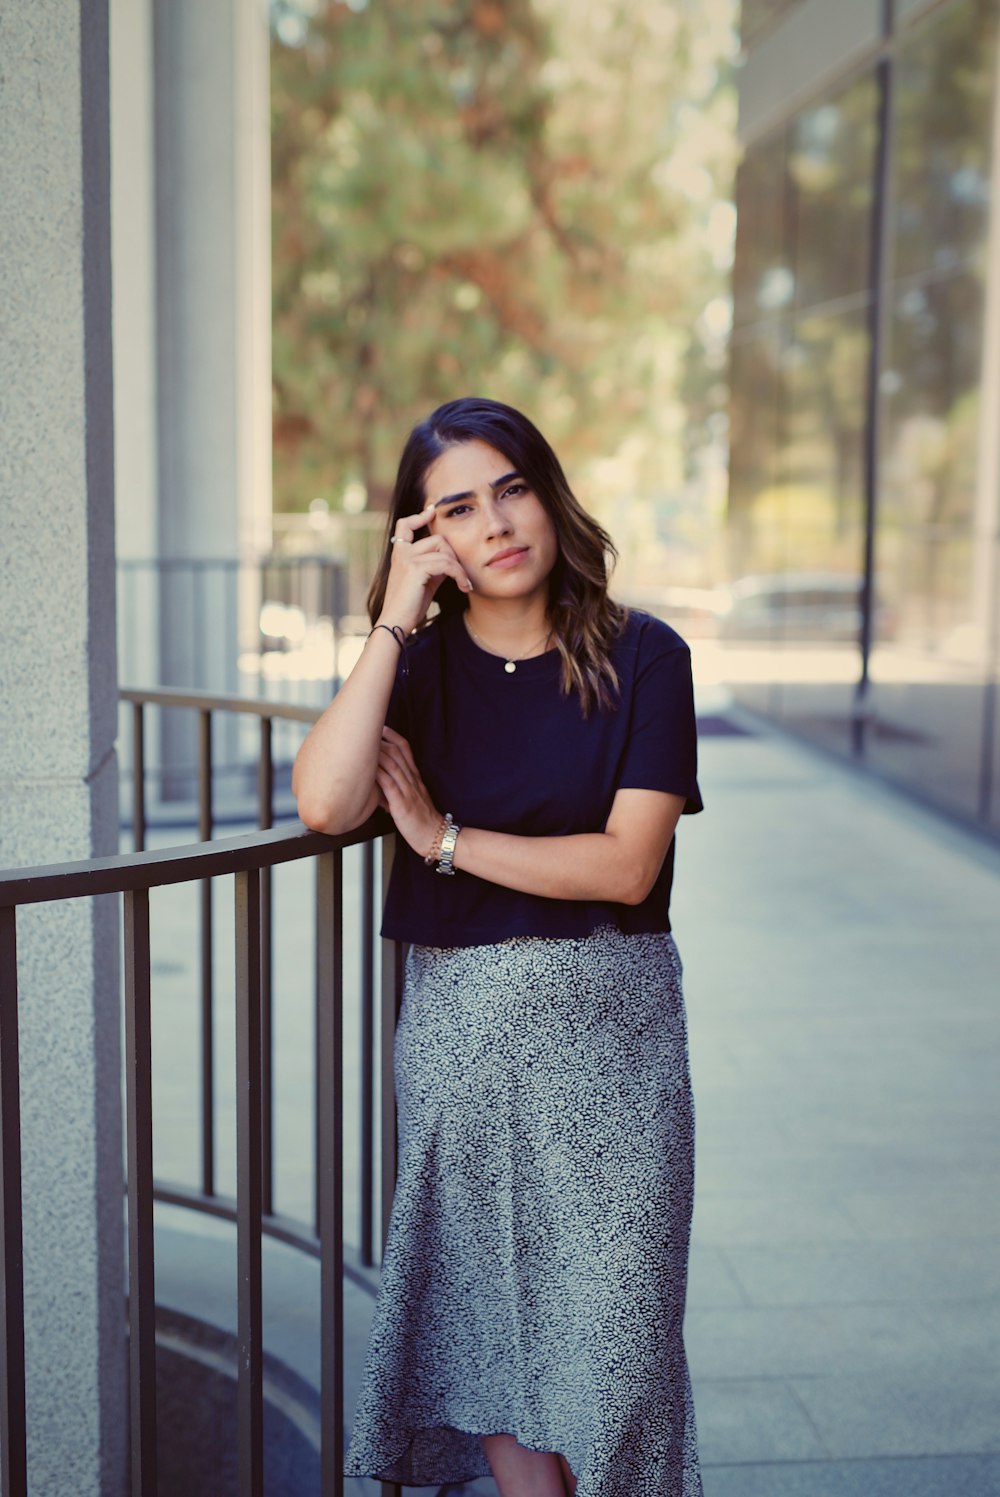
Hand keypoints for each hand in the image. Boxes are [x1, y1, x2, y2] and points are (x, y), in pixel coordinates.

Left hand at [375, 727, 441, 859]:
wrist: (435, 838)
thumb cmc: (420, 822)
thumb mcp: (409, 801)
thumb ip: (395, 791)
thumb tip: (377, 786)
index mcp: (415, 779)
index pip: (406, 751)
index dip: (393, 737)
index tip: (382, 727)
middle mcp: (413, 781)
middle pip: (398, 753)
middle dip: (383, 739)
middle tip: (369, 728)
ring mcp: (408, 792)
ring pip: (394, 766)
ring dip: (379, 753)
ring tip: (366, 743)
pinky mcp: (403, 804)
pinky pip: (390, 785)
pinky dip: (379, 774)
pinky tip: (368, 768)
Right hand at [378, 502, 472, 633]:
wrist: (396, 623)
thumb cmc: (410, 606)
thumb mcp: (424, 581)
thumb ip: (434, 566)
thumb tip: (451, 560)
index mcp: (400, 554)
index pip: (405, 525)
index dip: (419, 516)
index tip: (432, 511)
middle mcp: (401, 553)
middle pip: (437, 539)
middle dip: (454, 556)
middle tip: (462, 576)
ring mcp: (407, 559)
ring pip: (444, 551)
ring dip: (460, 569)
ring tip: (465, 585)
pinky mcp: (415, 569)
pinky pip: (446, 563)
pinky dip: (459, 574)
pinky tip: (463, 587)